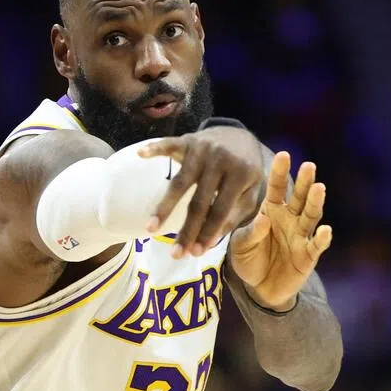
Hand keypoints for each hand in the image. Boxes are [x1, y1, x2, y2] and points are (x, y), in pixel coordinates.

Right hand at [138, 126, 263, 257]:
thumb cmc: (243, 172)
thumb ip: (234, 216)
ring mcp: (202, 149)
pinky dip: (155, 148)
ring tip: (150, 228)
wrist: (240, 136)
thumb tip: (210, 243)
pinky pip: (168, 144)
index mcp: (241, 174)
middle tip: (174, 254)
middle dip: (186, 230)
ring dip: (163, 207)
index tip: (195, 254)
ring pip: (180, 182)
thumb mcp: (249, 193)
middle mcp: (221, 161)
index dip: (208, 232)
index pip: (221, 210)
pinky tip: (140, 154)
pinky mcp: (188, 139)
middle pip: (198, 202)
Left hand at [229, 152, 331, 310]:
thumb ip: (250, 233)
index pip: (277, 188)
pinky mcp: (308, 255)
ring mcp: (301, 236)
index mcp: (271, 211)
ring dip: (316, 202)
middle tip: (309, 165)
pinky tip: (326, 230)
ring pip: (311, 215)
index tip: (283, 154)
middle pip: (300, 197)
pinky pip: (317, 245)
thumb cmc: (249, 260)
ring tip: (319, 188)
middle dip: (305, 182)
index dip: (280, 173)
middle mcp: (289, 219)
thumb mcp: (240, 246)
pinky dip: (322, 238)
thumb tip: (263, 219)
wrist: (260, 288)